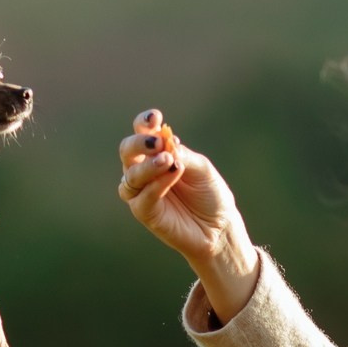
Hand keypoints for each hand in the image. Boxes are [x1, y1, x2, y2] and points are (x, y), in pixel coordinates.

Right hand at [117, 109, 259, 318]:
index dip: (144, 123)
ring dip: (147, 165)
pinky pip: (141, 197)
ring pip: (130, 175)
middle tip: (159, 142)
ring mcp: (142, 192)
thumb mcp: (202, 169)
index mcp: (157, 154)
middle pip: (127, 151)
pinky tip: (172, 175)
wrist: (220, 228)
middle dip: (139, 143)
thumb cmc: (211, 195)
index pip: (143, 133)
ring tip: (169, 161)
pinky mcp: (144, 213)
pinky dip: (155, 184)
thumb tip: (166, 144)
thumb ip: (183, 155)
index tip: (156, 118)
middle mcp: (145, 170)